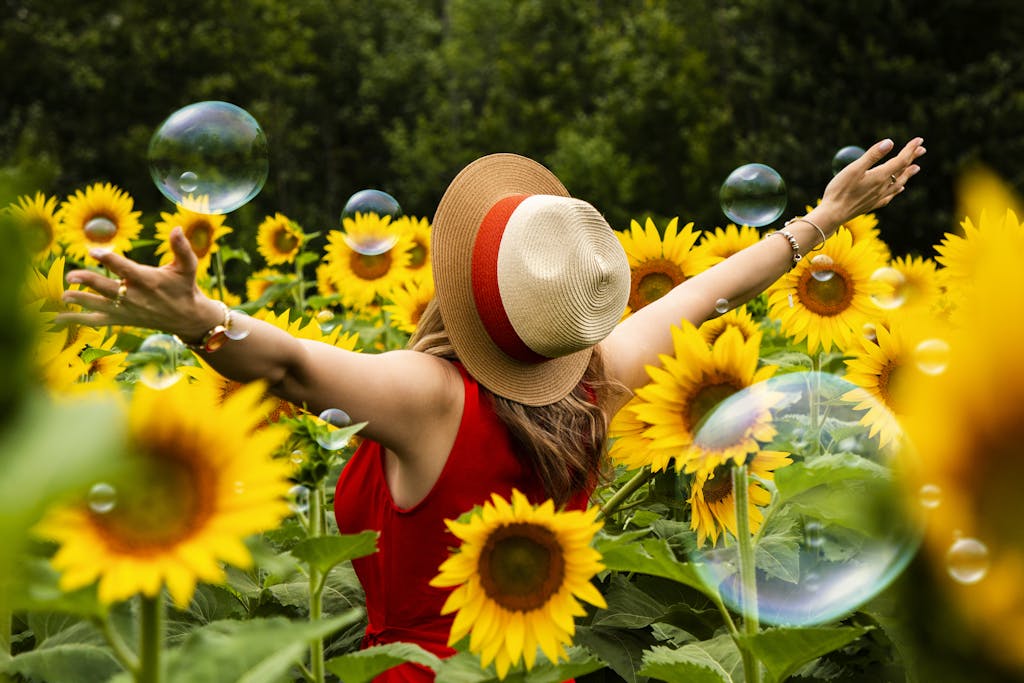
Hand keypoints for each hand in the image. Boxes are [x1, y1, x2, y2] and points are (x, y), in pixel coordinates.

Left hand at [58, 226, 224, 341]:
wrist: (186, 318)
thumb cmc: (185, 287)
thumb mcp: (188, 267)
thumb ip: (182, 248)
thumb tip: (177, 228)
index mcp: (149, 281)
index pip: (126, 269)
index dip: (109, 260)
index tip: (94, 251)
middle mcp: (136, 297)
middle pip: (108, 288)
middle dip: (89, 282)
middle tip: (71, 276)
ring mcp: (127, 310)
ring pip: (99, 305)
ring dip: (80, 300)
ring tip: (63, 295)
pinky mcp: (121, 319)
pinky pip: (95, 321)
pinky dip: (76, 320)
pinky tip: (56, 318)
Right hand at [815, 137, 925, 229]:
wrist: (833, 215)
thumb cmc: (840, 190)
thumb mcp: (854, 169)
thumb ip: (872, 155)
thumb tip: (890, 142)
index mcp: (879, 176)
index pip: (900, 160)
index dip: (910, 149)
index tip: (919, 139)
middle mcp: (882, 187)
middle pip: (902, 170)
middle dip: (912, 158)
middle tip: (922, 149)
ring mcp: (878, 197)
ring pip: (898, 183)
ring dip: (908, 174)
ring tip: (916, 168)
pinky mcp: (872, 204)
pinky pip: (890, 195)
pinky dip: (898, 189)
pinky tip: (900, 188)